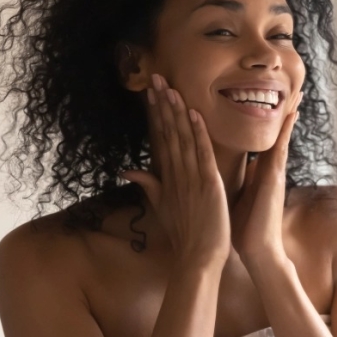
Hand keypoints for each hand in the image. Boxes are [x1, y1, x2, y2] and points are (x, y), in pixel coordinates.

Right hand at [121, 74, 230, 267]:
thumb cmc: (184, 234)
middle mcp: (175, 174)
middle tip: (156, 77)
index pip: (160, 138)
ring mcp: (190, 178)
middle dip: (162, 104)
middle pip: (167, 132)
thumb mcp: (162, 207)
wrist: (197, 258)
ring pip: (182, 139)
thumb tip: (128, 170)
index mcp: (167, 177)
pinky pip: (202, 154)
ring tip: (170, 87)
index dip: (155, 114)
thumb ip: (148, 185)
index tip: (151, 91)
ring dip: (176, 112)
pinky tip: (194, 113)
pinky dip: (198, 134)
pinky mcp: (207, 184)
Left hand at [231, 91, 302, 263]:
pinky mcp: (275, 179)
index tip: (266, 98)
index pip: (261, 139)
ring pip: (281, 136)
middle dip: (282, 111)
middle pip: (275, 133)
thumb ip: (231, 179)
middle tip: (291, 87)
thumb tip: (222, 168)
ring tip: (296, 93)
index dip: (265, 119)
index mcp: (257, 172)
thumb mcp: (233, 196)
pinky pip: (280, 149)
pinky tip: (290, 116)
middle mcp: (268, 168)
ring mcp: (274, 172)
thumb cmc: (243, 227)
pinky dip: (285, 132)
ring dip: (288, 115)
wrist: (256, 250)